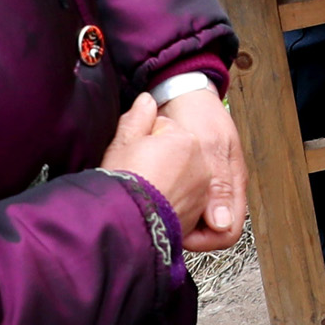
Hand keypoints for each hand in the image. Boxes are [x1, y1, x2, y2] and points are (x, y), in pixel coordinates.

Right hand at [100, 91, 216, 248]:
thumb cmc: (123, 182)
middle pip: (176, 154)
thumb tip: (146, 100)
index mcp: (186, 140)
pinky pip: (183, 200)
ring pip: (181, 177)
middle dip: (160, 160)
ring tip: (144, 191)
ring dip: (167, 181)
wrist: (127, 224)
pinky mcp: (196, 214)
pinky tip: (152, 206)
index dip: (143, 142)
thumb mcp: (123, 143)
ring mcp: (201, 191)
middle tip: (137, 174)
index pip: (163, 131)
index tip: (132, 155)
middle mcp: (201, 164)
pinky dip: (171, 201)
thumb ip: (138, 118)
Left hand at [157, 87, 245, 252]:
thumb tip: (222, 224)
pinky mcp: (188, 182)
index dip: (204, 239)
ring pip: (193, 220)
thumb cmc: (198, 113)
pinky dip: (165, 202)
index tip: (179, 231)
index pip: (227, 232)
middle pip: (208, 231)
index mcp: (232, 184)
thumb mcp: (210, 145)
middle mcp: (220, 191)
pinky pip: (180, 204)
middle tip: (161, 215)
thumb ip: (218, 183)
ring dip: (174, 215)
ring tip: (153, 202)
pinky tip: (151, 190)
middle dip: (185, 229)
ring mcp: (204, 187)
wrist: (181, 91)